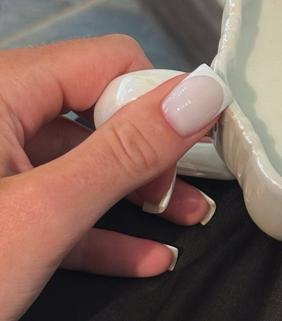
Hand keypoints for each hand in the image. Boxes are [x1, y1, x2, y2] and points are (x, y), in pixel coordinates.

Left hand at [0, 36, 231, 320]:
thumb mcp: (46, 214)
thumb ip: (127, 152)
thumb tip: (196, 96)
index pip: (109, 62)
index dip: (159, 101)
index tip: (195, 146)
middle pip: (97, 111)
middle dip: (151, 154)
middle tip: (182, 194)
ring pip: (80, 164)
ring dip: (135, 196)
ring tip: (184, 223)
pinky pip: (55, 206)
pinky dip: (99, 230)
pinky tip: (142, 257)